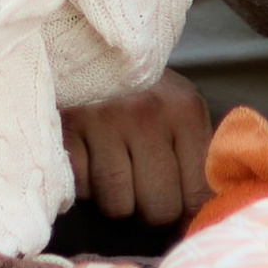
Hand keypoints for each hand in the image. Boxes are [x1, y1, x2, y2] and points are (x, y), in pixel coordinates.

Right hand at [62, 77, 213, 224]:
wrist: (88, 50)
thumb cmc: (141, 91)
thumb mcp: (180, 113)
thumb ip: (199, 159)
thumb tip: (201, 217)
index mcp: (184, 110)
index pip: (197, 196)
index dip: (185, 213)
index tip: (175, 207)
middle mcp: (146, 113)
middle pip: (158, 208)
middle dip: (148, 208)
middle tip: (140, 184)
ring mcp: (103, 121)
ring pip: (117, 207)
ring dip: (115, 198)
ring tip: (113, 167)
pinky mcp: (66, 130)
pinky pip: (81, 191)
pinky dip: (84, 184)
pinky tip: (88, 157)